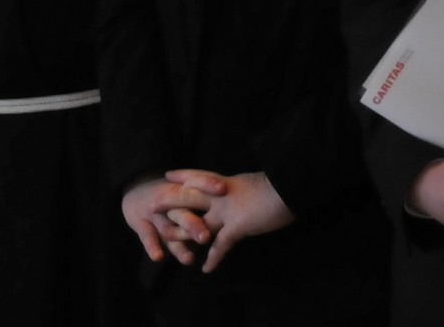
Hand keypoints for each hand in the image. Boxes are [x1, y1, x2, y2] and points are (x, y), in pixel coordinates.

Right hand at [120, 172, 224, 266]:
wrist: (134, 187)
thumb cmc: (168, 193)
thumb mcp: (184, 189)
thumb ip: (203, 199)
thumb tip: (232, 211)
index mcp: (181, 189)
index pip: (195, 184)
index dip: (208, 184)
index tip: (223, 188)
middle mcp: (168, 202)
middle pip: (182, 213)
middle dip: (193, 225)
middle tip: (206, 238)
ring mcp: (154, 213)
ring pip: (167, 229)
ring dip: (178, 245)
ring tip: (190, 259)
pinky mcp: (140, 223)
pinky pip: (147, 236)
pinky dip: (152, 247)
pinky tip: (158, 257)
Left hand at [164, 169, 296, 272]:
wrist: (291, 185)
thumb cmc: (281, 181)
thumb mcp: (258, 180)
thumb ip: (246, 187)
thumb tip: (247, 188)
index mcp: (228, 181)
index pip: (201, 176)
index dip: (184, 175)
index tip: (169, 175)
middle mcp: (223, 194)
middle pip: (190, 196)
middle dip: (170, 201)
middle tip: (152, 205)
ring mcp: (228, 210)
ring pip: (198, 222)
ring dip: (182, 233)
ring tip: (169, 242)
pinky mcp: (238, 226)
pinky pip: (221, 246)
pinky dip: (213, 258)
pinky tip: (206, 269)